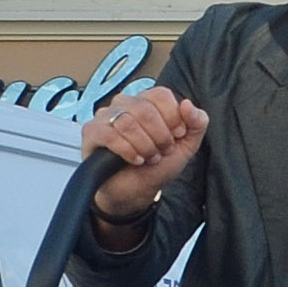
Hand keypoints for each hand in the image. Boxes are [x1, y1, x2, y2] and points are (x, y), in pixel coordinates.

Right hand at [79, 86, 208, 229]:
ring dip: (144, 146)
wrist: (136, 192)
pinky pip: (109, 135)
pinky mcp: (91, 132)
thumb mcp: (186, 146)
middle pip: (145, 108)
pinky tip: (135, 160)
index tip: (176, 136)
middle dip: (160, 136)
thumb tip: (188, 104)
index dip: (173, 118)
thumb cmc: (157, 166)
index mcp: (147, 102)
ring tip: (148, 158)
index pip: (161, 94)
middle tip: (161, 151)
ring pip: (127, 122)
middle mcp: (124, 104)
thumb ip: (197, 123)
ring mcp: (105, 117)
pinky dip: (128, 151)